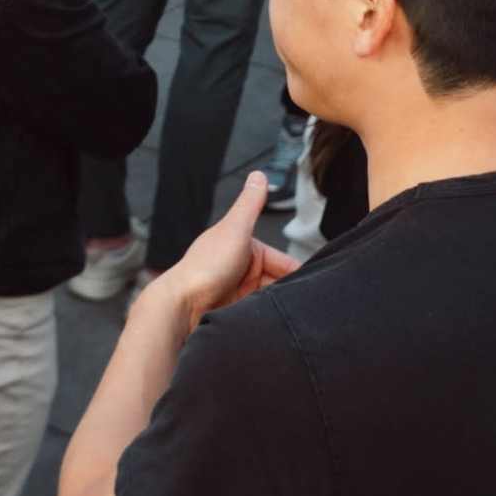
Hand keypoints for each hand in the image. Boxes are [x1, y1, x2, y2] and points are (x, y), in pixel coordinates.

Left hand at [149, 175, 302, 327]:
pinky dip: (266, 314)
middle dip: (288, 290)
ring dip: (276, 304)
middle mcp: (243, 267)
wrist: (183, 303)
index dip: (296, 272)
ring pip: (270, 297)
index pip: (282, 261)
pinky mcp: (236, 309)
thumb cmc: (206, 266)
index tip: (312, 285)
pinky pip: (259, 311)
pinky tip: (273, 320)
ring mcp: (239, 289)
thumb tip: (259, 175)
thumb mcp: (234, 229)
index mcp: (245, 246)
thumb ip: (249, 204)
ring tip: (287, 313)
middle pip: (278, 281)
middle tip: (299, 303)